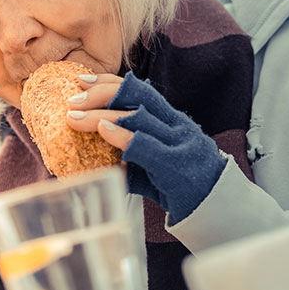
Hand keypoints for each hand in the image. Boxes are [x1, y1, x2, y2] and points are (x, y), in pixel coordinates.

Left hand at [65, 71, 225, 222]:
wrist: (217, 209)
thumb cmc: (181, 184)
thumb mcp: (153, 160)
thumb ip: (130, 149)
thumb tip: (89, 149)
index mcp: (170, 119)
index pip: (139, 89)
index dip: (109, 81)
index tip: (81, 80)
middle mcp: (176, 124)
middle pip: (137, 95)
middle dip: (101, 93)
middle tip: (71, 100)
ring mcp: (178, 142)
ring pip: (138, 116)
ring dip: (101, 115)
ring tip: (74, 117)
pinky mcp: (176, 163)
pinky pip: (146, 144)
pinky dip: (123, 135)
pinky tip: (104, 131)